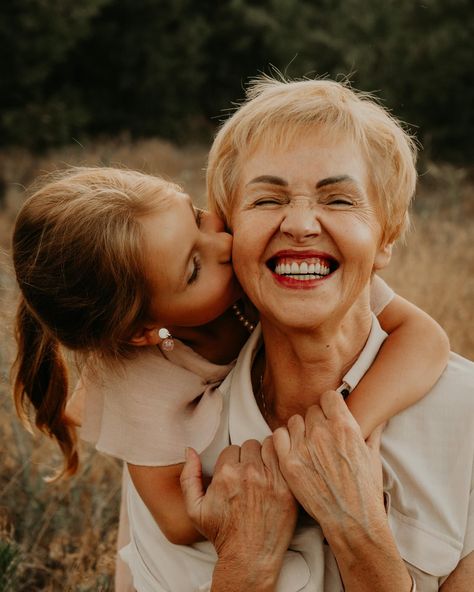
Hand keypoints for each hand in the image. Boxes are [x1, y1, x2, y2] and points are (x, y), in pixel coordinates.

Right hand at [180, 438, 296, 566]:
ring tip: (264, 471)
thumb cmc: (222, 534)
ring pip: (268, 447)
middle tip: (250, 473)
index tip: (236, 473)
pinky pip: (284, 459)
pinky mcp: (287, 487)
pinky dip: (281, 462)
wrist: (249, 558)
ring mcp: (270, 479)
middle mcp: (248, 473)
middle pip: (250, 445)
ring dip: (266, 455)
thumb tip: (189, 450)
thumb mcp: (195, 509)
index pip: (232, 448)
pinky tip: (277, 474)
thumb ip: (189, 477)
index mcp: (226, 474)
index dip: (233, 460)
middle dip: (249, 456)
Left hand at [272, 390, 385, 539]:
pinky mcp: (288, 463)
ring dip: (300, 431)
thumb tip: (377, 415)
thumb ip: (371, 430)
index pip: (328, 396)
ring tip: (307, 446)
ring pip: (294, 421)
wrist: (351, 520)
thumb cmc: (364, 489)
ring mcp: (303, 447)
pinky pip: (278, 436)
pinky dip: (283, 441)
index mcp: (344, 426)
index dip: (330, 406)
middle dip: (317, 421)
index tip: (330, 415)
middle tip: (321, 438)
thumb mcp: (373, 455)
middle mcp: (322, 433)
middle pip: (311, 410)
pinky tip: (293, 451)